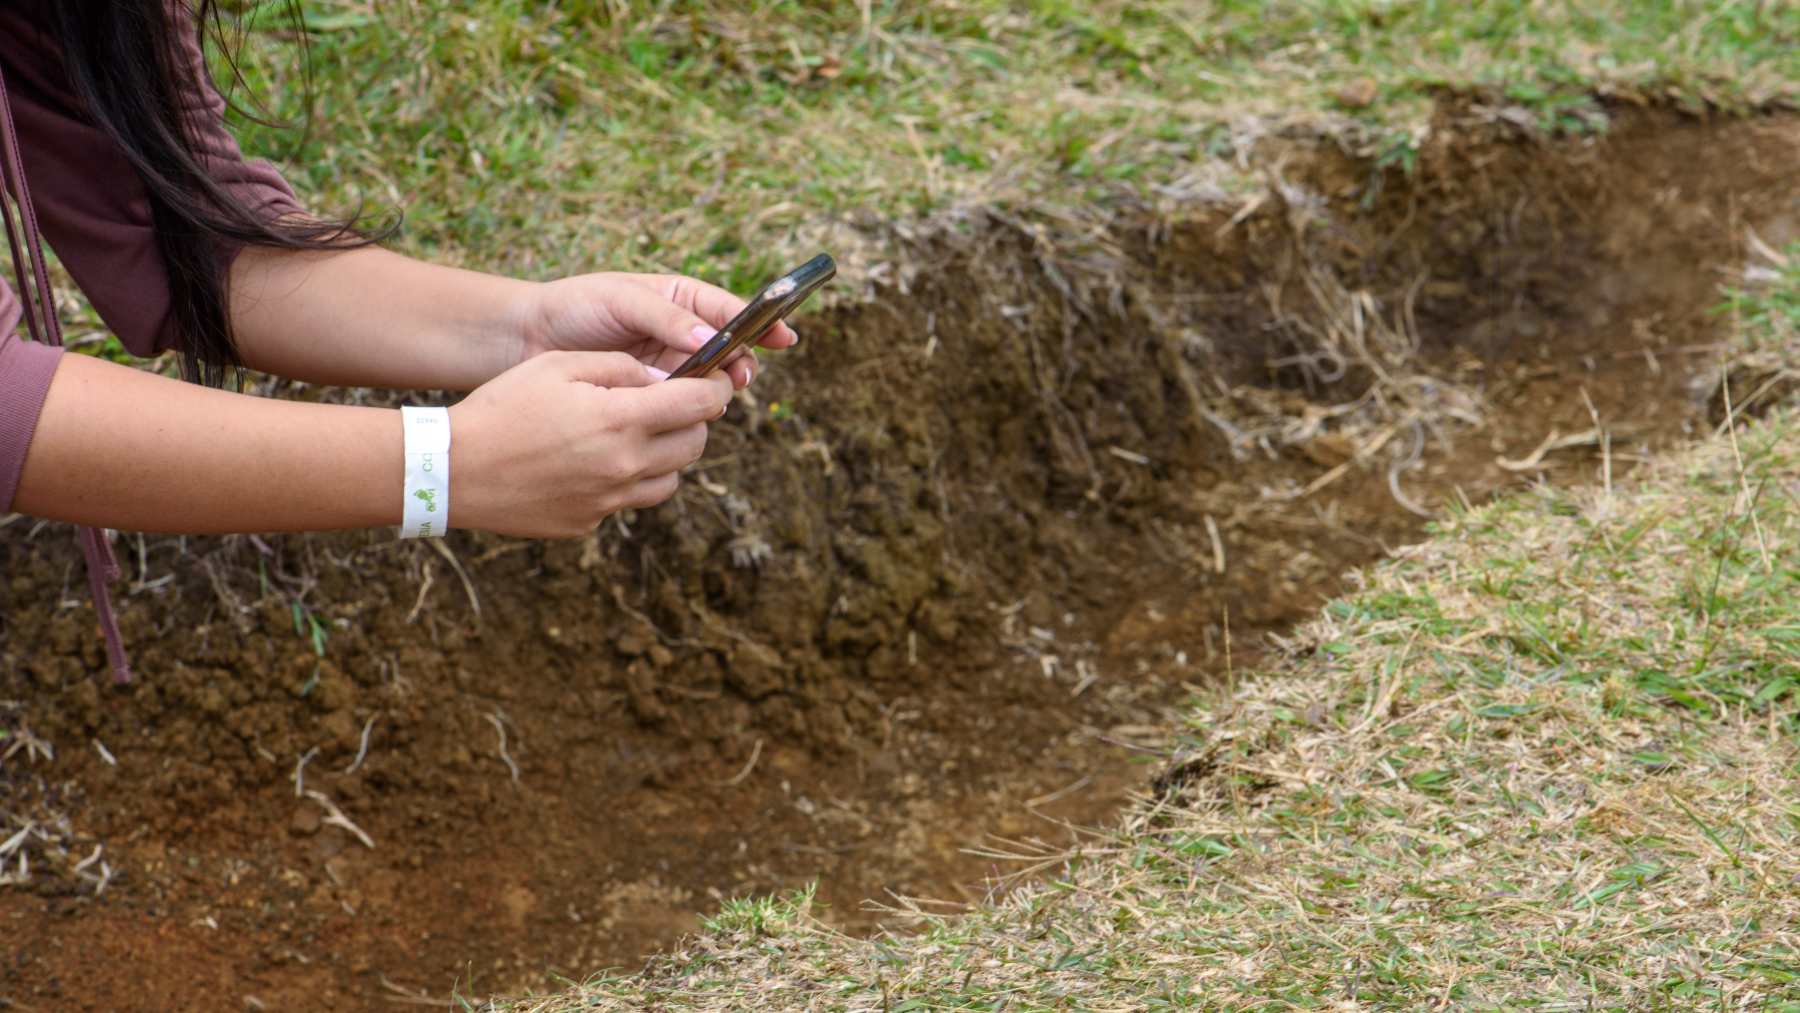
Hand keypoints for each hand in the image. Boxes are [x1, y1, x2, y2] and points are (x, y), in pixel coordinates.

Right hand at [448, 350, 732, 536]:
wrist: (452, 469)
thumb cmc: (503, 406)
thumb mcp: (559, 365)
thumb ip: (619, 368)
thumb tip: (662, 379)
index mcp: (620, 419)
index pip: (699, 405)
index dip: (716, 387)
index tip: (716, 378)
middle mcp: (624, 465)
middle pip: (695, 443)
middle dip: (694, 419)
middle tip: (675, 403)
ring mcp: (608, 501)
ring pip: (671, 477)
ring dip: (668, 453)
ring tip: (638, 432)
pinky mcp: (589, 522)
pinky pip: (631, 500)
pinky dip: (630, 479)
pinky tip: (599, 461)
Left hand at [518, 272, 798, 390]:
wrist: (525, 340)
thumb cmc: (573, 307)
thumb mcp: (620, 300)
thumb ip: (665, 319)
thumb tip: (709, 341)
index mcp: (680, 299)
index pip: (730, 312)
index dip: (760, 324)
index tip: (784, 337)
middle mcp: (681, 335)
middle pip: (729, 352)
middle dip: (739, 364)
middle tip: (738, 377)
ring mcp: (668, 369)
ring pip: (708, 384)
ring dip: (714, 391)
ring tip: (711, 396)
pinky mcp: (651, 399)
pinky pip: (680, 408)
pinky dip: (687, 412)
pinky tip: (685, 416)